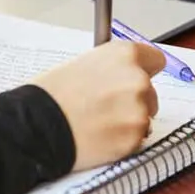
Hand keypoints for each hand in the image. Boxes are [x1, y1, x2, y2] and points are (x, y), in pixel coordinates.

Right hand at [30, 40, 165, 170]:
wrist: (40, 123)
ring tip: (99, 120)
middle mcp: (137, 79)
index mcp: (123, 55)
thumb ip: (109, 68)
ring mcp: (139, 110)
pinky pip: (137, 138)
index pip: (155, 59)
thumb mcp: (80, 64)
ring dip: (128, 119)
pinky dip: (123, 138)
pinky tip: (100, 134)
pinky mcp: (135, 138)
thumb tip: (118, 75)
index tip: (134, 76)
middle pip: (150, 91)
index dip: (142, 69)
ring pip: (144, 116)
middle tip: (106, 104)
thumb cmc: (52, 93)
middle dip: (133, 98)